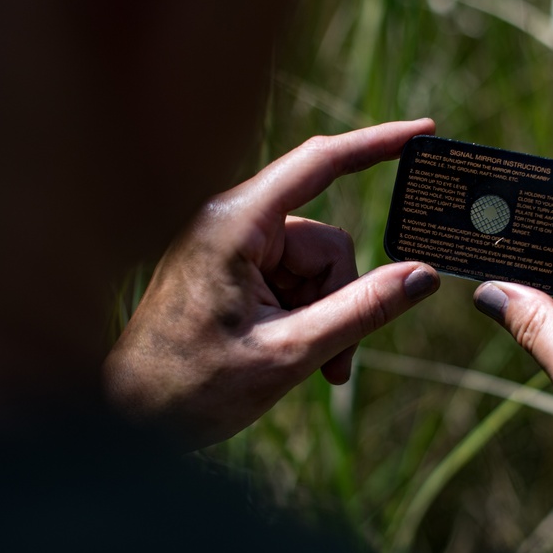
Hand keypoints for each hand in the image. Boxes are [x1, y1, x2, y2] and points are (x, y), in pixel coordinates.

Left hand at [105, 120, 440, 451]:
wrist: (128, 422)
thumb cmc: (190, 388)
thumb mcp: (288, 352)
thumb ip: (360, 311)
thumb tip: (422, 277)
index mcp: (235, 224)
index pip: (319, 163)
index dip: (377, 143)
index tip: (424, 129)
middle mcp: (232, 223)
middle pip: (326, 243)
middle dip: (342, 300)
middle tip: (337, 362)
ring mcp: (230, 247)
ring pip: (315, 267)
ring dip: (326, 317)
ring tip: (314, 369)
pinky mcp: (231, 270)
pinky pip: (291, 281)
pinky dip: (305, 317)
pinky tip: (294, 356)